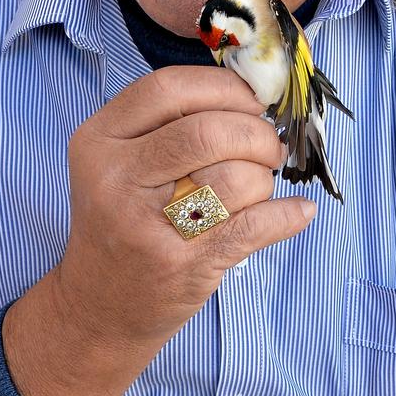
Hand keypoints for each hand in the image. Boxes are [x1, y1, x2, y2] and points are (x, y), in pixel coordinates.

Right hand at [62, 65, 315, 344]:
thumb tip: (253, 93)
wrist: (98, 308)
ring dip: (265, 177)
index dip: (222, 87)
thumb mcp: (120, 161)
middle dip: (255, 133)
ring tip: (259, 184)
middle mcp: (115, 178)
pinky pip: (254, 225)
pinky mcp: (181, 265)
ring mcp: (146, 224)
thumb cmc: (123, 220)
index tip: (252, 99)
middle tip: (268, 145)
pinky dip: (286, 214)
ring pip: (235, 176)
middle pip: (208, 131)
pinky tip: (297, 210)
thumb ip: (170, 121)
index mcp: (99, 140)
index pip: (167, 88)